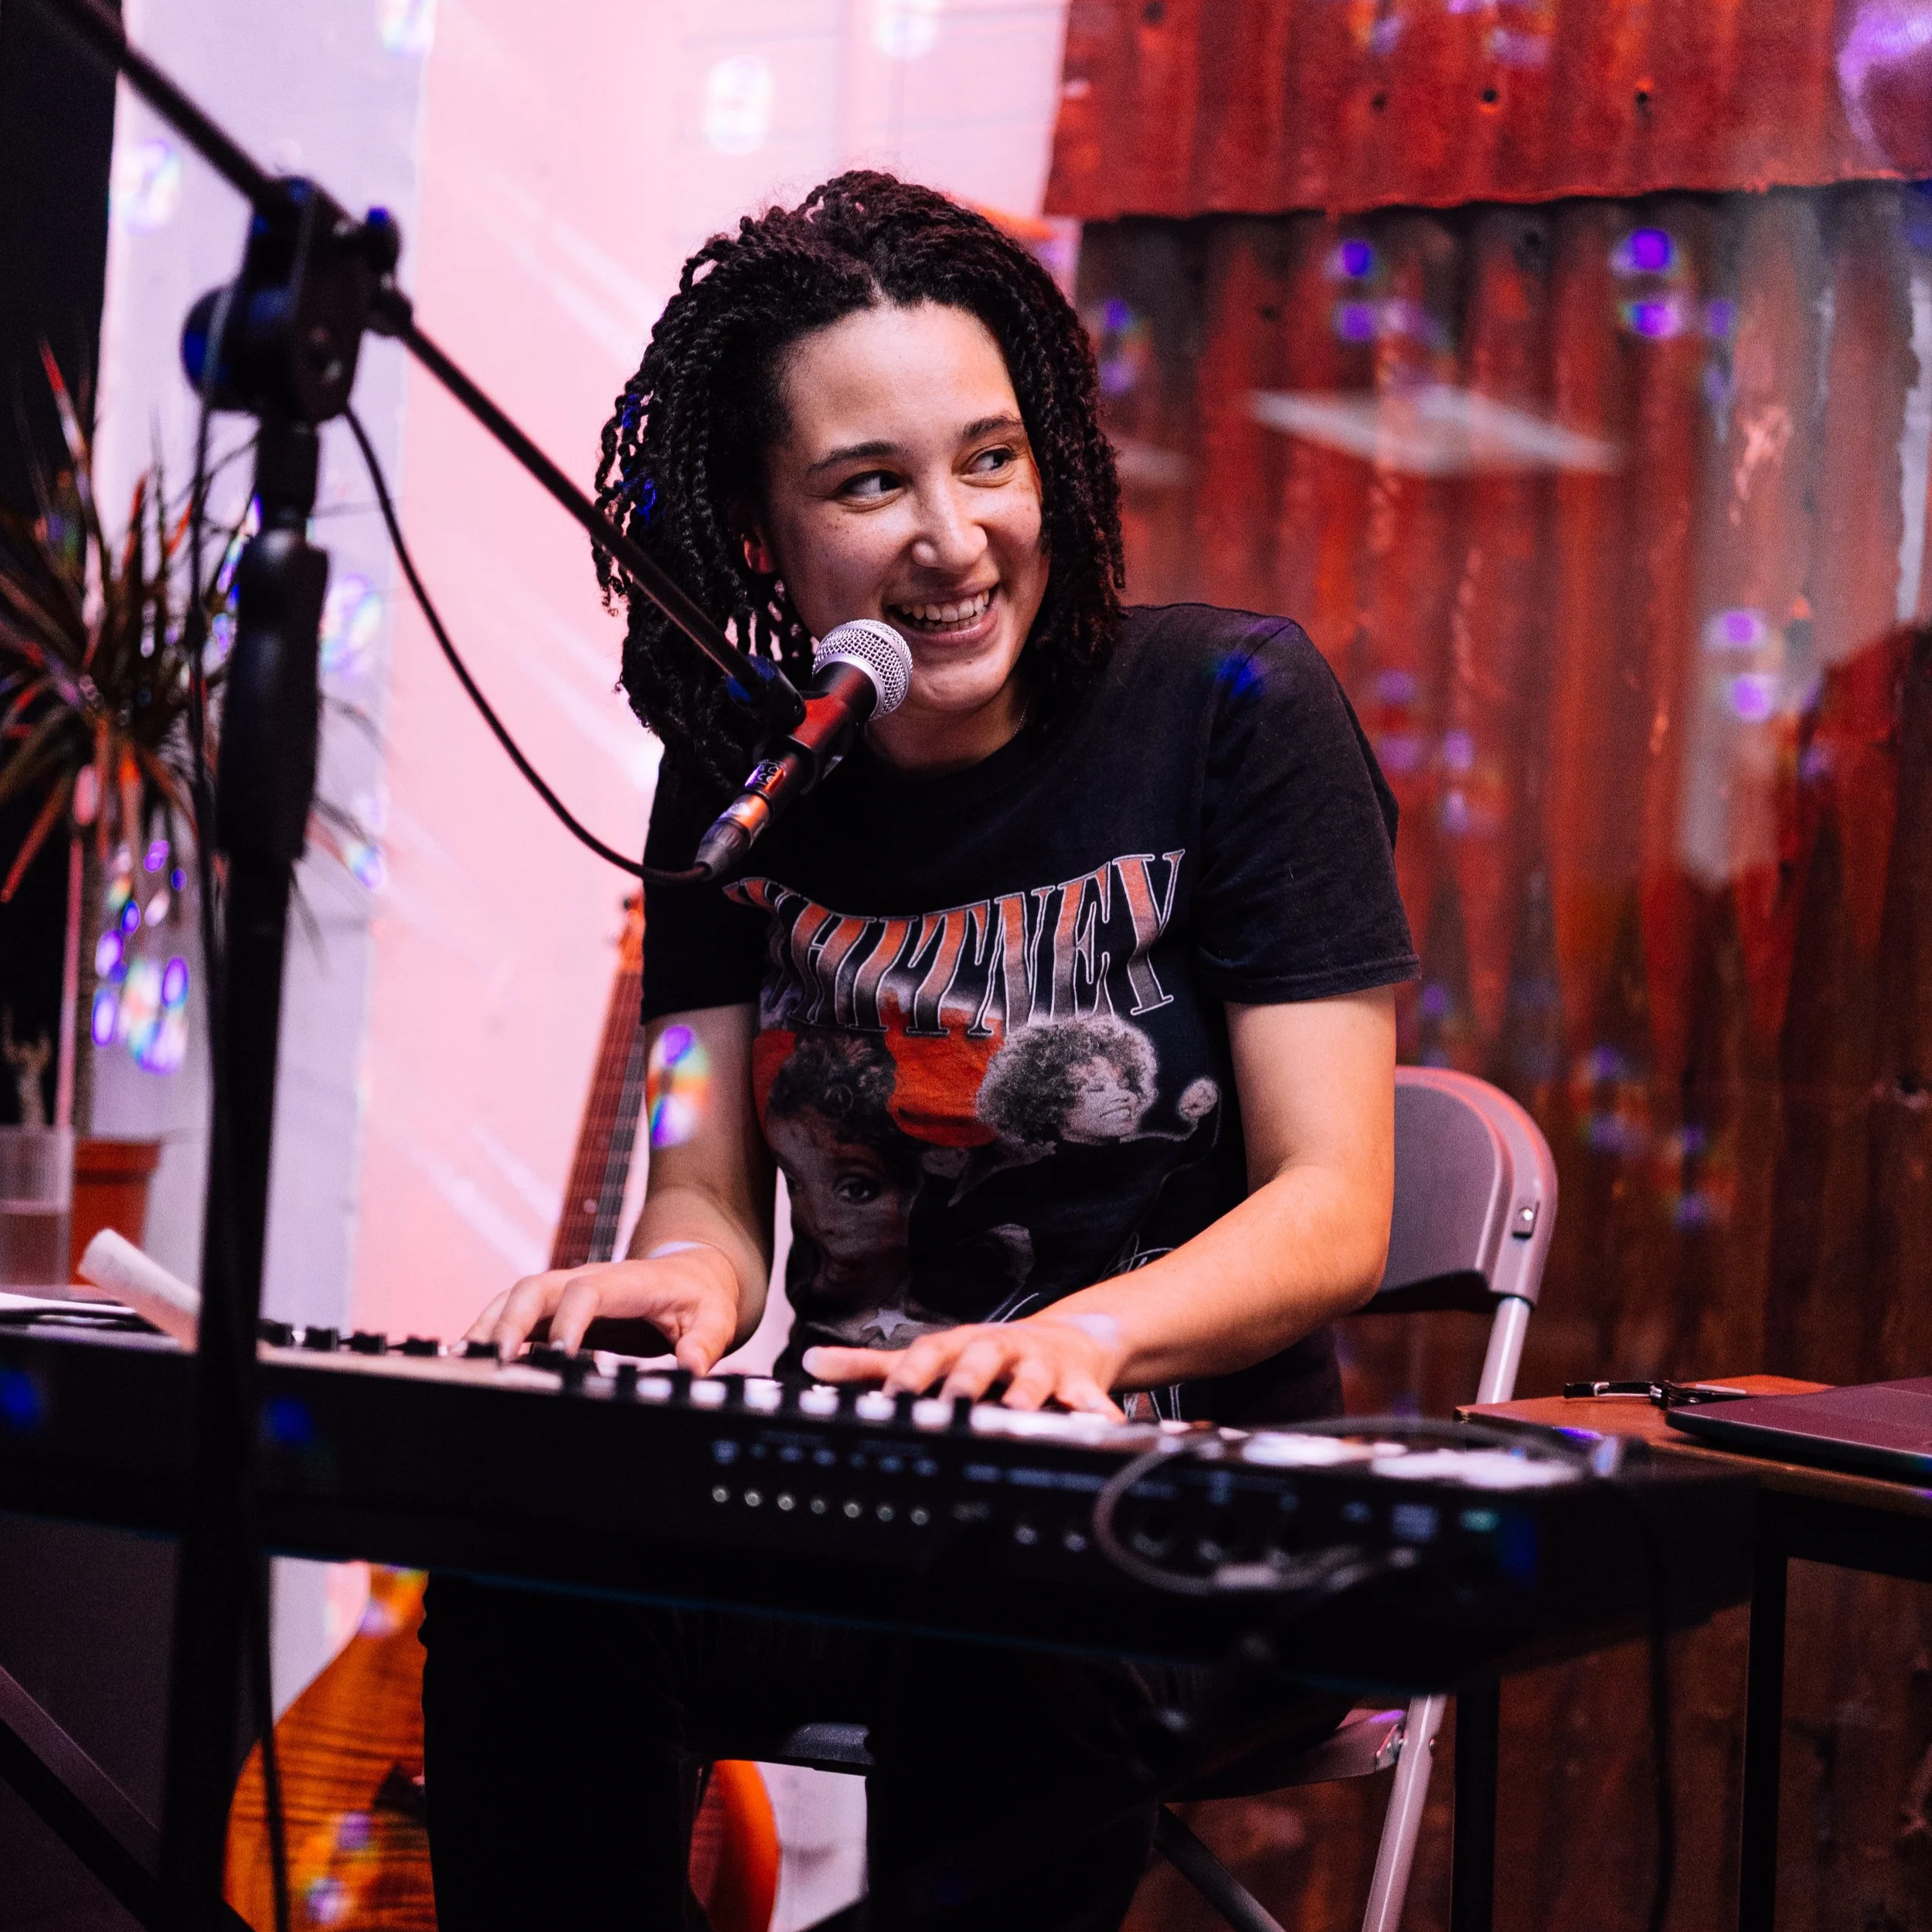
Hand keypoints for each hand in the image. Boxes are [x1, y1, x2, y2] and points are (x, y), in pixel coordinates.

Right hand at [464, 1248, 737, 1372]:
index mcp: (628, 1282)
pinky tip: (471, 1359)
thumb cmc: (701, 1296)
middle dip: (510, 1318)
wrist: (692, 1271)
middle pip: (537, 1286)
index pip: (588, 1291)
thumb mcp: (717, 1316)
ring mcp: (568, 1290)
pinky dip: (491, 1330)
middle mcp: (589, 1279)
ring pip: (516, 1297)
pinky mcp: (557, 1307)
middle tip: (496, 1358)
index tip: (559, 1353)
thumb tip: (692, 1367)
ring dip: (489, 1323)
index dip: (569, 1318)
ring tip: (463, 1360)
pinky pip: (517, 1312)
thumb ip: (707, 1341)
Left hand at [802, 1313, 1125, 1418]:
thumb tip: (811, 1362)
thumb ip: (873, 1366)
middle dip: (967, 1380)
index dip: (909, 1376)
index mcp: (959, 1346)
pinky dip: (1097, 1416)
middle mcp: (998, 1350)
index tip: (889, 1399)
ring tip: (1020, 1413)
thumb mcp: (933, 1356)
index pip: (928, 1355)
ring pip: (1033, 1379)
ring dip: (1027, 1395)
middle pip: (980, 1359)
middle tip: (953, 1402)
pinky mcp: (1079, 1384)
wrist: (1069, 1339)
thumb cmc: (988, 1356)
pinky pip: (1091, 1402)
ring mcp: (1039, 1365)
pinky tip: (1100, 1430)